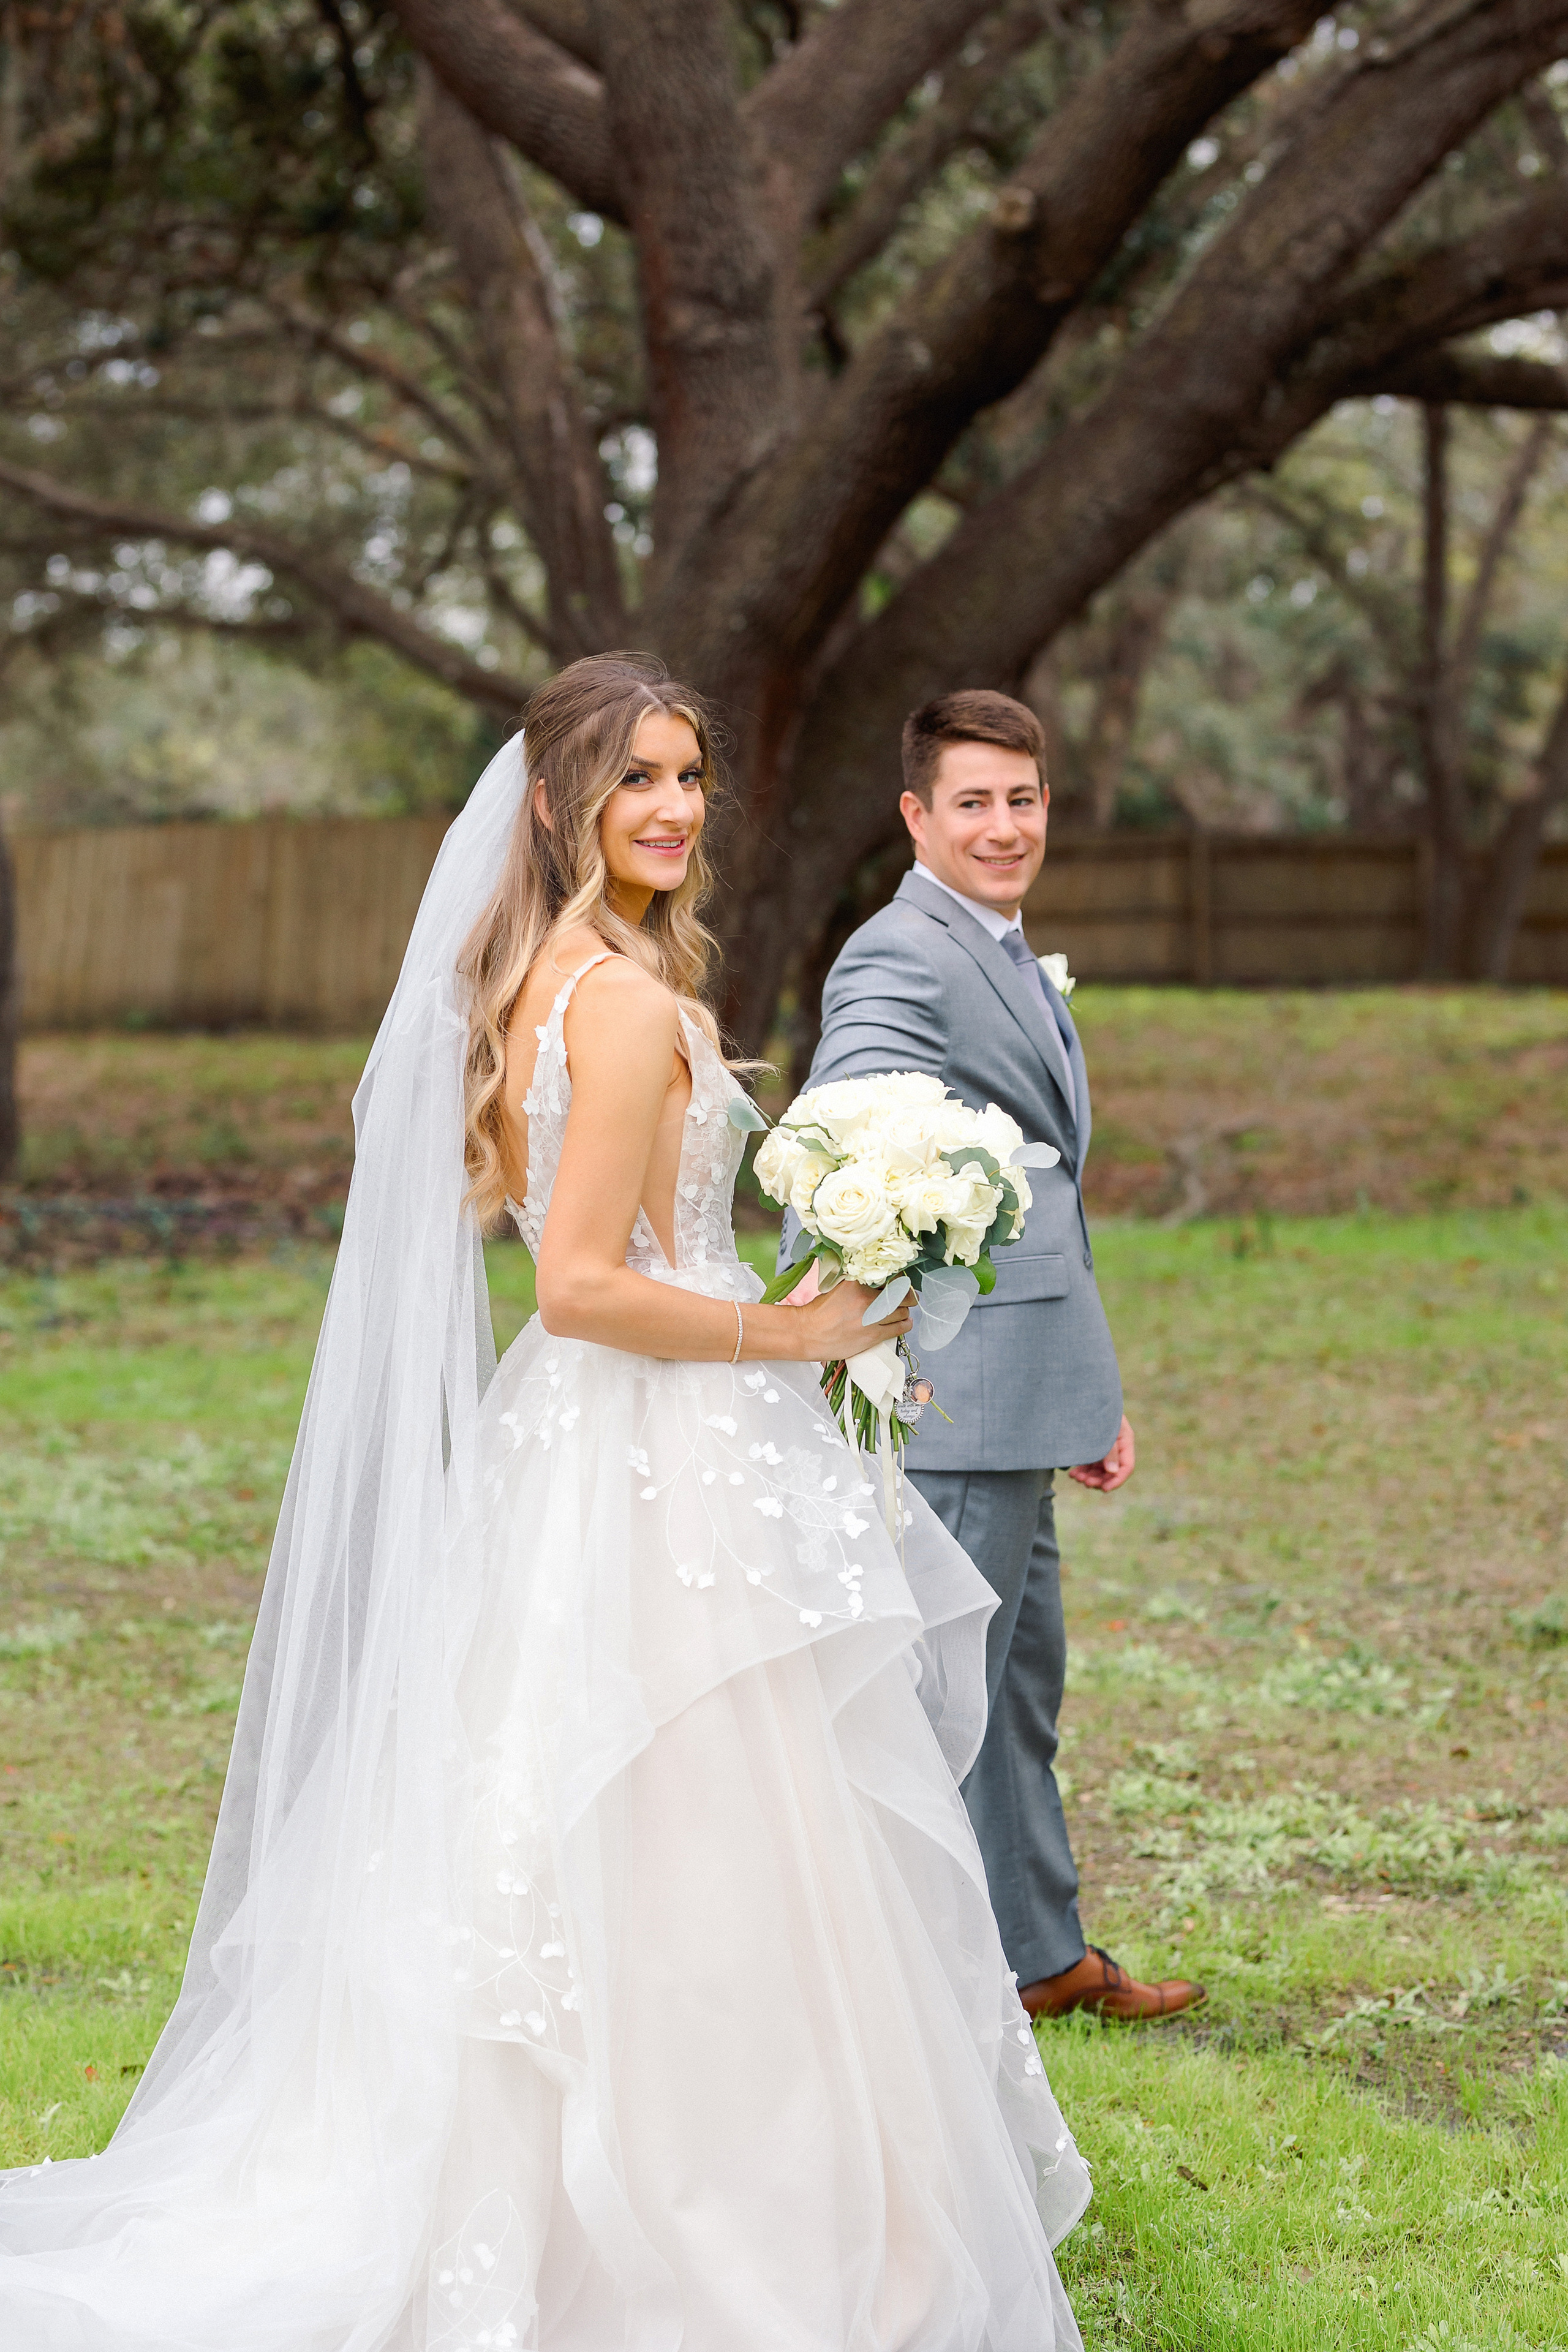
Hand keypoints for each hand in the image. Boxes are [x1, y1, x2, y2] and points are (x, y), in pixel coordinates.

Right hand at [793, 1278, 912, 1361]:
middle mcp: (866, 1300)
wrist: (807, 1334)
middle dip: (906, 1294)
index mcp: (856, 1283)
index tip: (899, 1279)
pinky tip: (905, 1322)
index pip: (888, 1275)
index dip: (897, 1277)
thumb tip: (874, 1276)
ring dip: (905, 1309)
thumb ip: (856, 1280)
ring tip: (903, 1309)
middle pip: (899, 1293)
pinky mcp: (873, 1336)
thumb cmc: (819, 1312)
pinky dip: (905, 1324)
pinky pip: (898, 1328)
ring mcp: (871, 1319)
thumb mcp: (837, 1286)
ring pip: (901, 1311)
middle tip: (906, 1294)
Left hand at [1069, 1414, 1134, 1492]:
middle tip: (1084, 1483)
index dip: (1117, 1481)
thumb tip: (1113, 1472)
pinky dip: (1083, 1471)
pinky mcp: (1092, 1446)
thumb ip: (1109, 1451)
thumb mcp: (1103, 1431)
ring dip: (1089, 1477)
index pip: (1127, 1467)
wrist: (1081, 1393)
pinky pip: (1090, 1464)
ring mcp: (1104, 1446)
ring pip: (1100, 1470)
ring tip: (1076, 1477)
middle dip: (1099, 1480)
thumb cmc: (1094, 1409)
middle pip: (1112, 1471)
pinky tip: (1072, 1473)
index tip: (1104, 1489)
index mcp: (1125, 1440)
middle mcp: (1117, 1445)